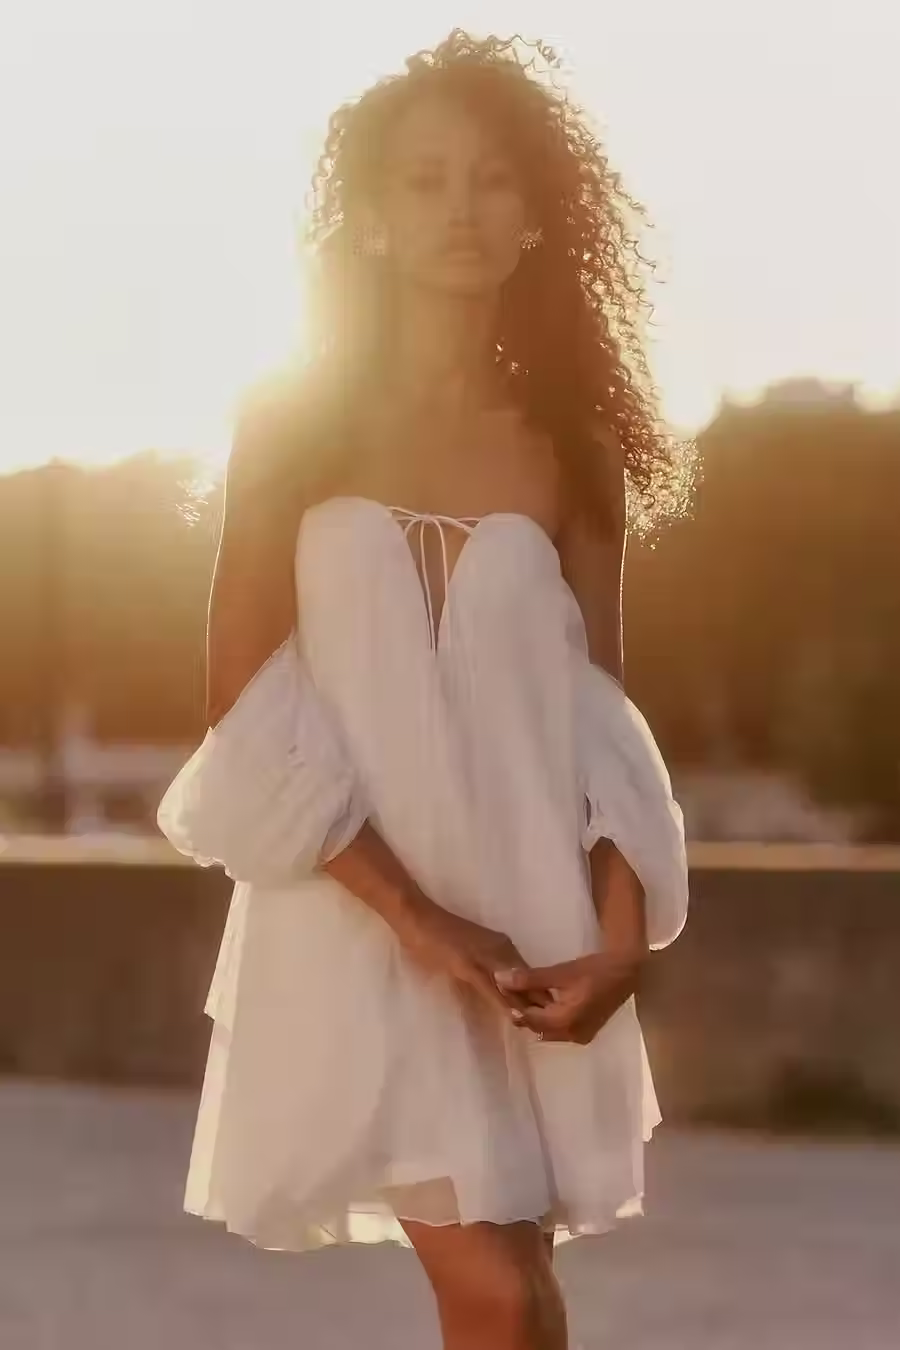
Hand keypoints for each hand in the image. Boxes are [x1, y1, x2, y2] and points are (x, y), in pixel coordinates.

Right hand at [395, 896, 550, 1021]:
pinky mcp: (468, 965)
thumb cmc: (437, 932)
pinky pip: (491, 987)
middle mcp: (500, 949)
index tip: (555, 1011)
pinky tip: (514, 1016)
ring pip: (514, 985)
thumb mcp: (470, 949)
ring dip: (528, 1006)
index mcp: (501, 945)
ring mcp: (485, 956)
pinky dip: (504, 1002)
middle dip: (541, 1002)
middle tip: (560, 1024)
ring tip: (545, 1026)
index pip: (528, 972)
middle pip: (528, 979)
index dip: (540, 993)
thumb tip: (501, 983)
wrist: (416, 915)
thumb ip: (486, 964)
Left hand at [495, 948, 646, 1044]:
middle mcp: (572, 1036)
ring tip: (522, 996)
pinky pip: (559, 1030)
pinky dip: (548, 1018)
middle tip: (509, 992)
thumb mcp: (560, 972)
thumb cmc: (594, 969)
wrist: (626, 972)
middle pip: (537, 1027)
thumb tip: (499, 977)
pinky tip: (542, 1003)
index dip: (513, 1004)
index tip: (500, 989)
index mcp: (565, 1022)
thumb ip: (529, 978)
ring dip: (534, 1016)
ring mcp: (580, 1037)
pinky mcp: (585, 1032)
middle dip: (522, 1011)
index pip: (529, 1018)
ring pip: (547, 1030)